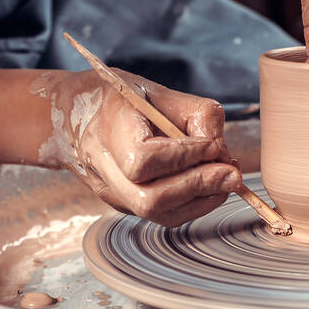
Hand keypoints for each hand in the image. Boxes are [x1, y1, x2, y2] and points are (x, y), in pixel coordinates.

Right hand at [34, 69, 240, 226]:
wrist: (77, 117)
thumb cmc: (121, 101)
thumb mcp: (160, 93)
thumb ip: (197, 116)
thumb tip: (222, 152)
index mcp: (106, 132)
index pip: (143, 160)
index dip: (184, 156)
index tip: (212, 145)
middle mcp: (104, 170)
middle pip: (149, 199)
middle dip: (198, 186)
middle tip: (231, 173)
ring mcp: (113, 194)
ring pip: (160, 214)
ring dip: (202, 200)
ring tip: (226, 178)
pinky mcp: (125, 206)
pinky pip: (164, 216)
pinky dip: (195, 205)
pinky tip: (211, 186)